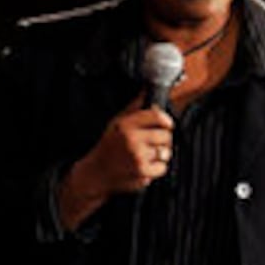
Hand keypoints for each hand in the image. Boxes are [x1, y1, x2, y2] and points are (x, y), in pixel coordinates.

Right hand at [57, 97, 174, 227]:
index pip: (157, 116)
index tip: (168, 124)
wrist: (96, 172)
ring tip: (146, 155)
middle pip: (166, 135)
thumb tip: (148, 93)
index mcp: (126, 124)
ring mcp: (138, 156)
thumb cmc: (108, 146)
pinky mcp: (142, 171)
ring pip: (166, 152)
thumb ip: (134, 108)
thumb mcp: (116, 122)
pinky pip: (163, 167)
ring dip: (160, 155)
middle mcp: (132, 139)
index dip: (166, 120)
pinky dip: (156, 169)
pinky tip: (144, 166)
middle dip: (163, 140)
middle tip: (151, 143)